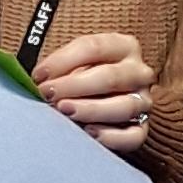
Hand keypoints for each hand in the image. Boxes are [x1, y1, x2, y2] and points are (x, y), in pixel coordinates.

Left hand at [33, 29, 155, 154]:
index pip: (93, 47)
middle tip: (48, 94)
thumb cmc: (82, 78)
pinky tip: (89, 133)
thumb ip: (61, 67)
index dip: (63, 61)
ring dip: (91, 109)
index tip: (39, 75)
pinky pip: (133, 136)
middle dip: (74, 86)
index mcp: (123, 46)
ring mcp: (144, 101)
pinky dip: (111, 136)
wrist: (101, 100)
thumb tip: (38, 79)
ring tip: (65, 111)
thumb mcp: (74, 63)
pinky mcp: (143, 129)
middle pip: (110, 77)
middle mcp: (139, 72)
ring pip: (124, 106)